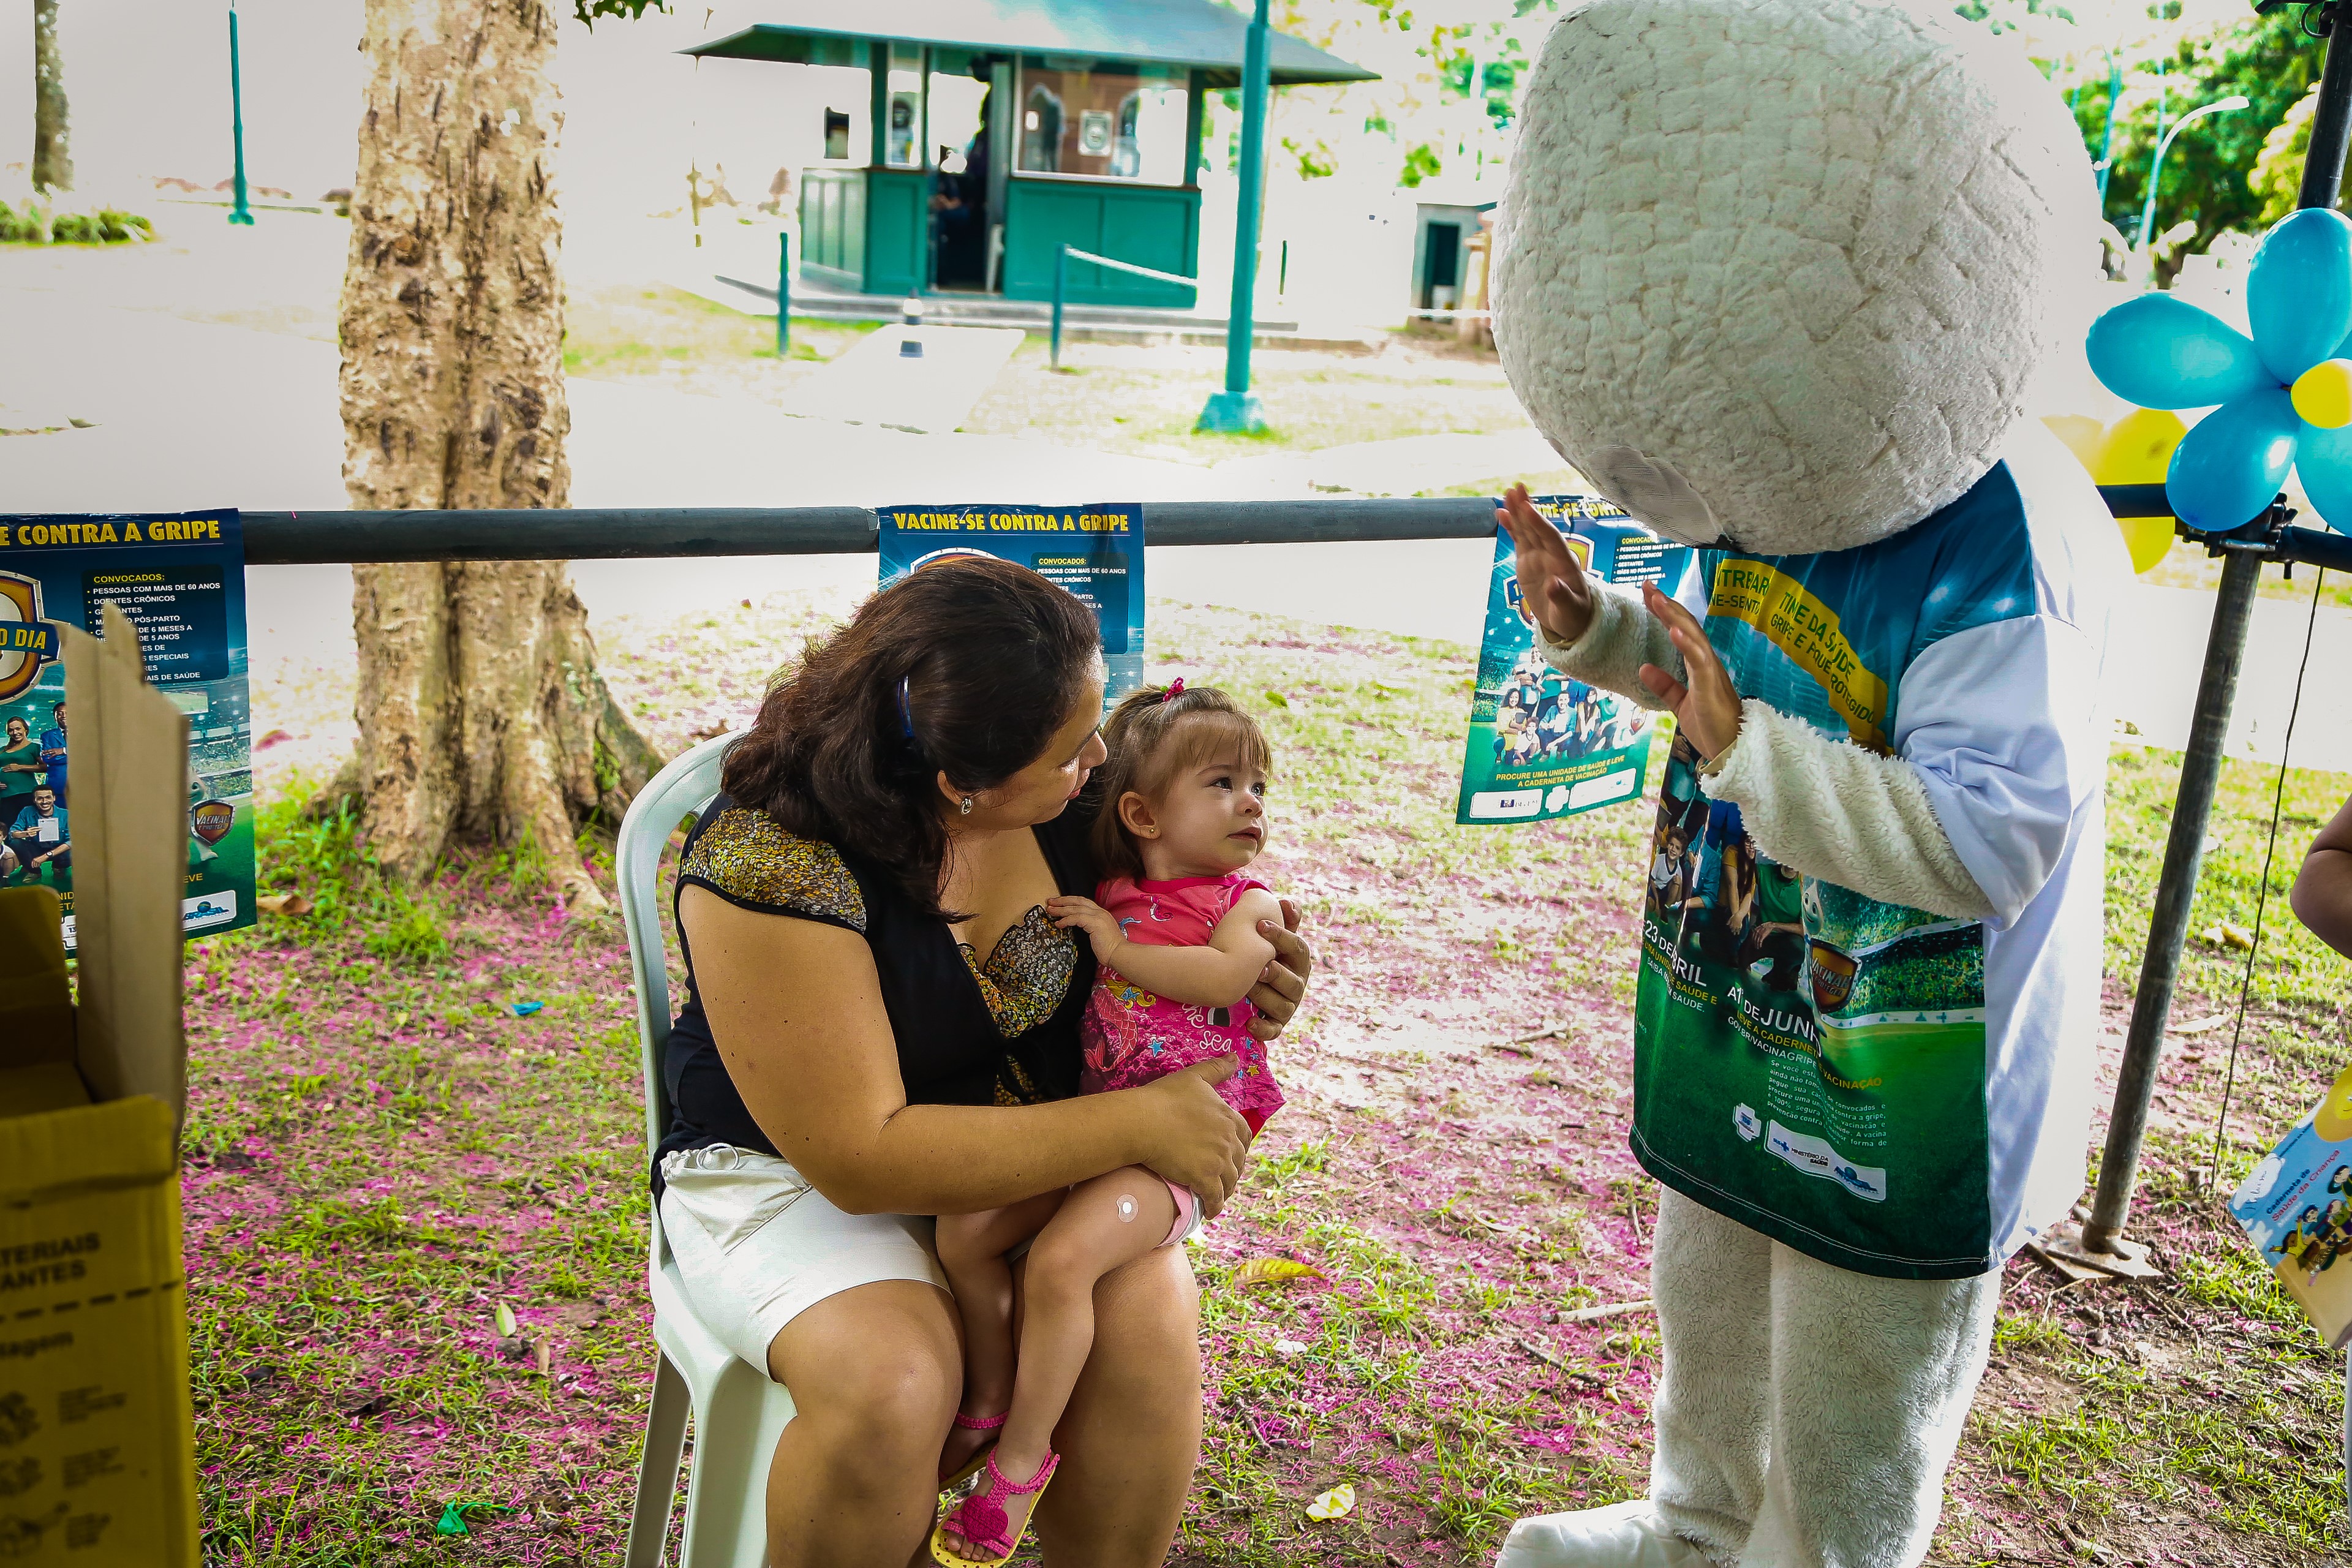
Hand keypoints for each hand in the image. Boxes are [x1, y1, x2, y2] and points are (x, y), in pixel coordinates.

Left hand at [1045, 895, 1122, 958]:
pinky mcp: (1095, 922)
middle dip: (1062, 900)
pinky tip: (1059, 924)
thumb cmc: (1110, 949)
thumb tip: (1076, 927)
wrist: (1119, 954)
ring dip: (1061, 909)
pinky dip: (1065, 920)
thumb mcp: (1099, 934)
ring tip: (1050, 910)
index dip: (1070, 901)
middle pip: (1078, 901)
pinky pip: (1076, 918)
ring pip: (1075, 908)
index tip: (1059, 903)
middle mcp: (1100, 912)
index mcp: (1102, 914)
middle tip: (1050, 901)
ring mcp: (1098, 916)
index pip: (1083, 903)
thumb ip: (1090, 927)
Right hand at [1135, 1057, 1251, 1216]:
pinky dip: (1214, 1206)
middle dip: (1233, 1170)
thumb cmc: (1165, 1098)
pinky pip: (1215, 1198)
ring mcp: (1218, 1161)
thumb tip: (1235, 1057)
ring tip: (1218, 1196)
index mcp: (1228, 1117)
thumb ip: (1216, 1069)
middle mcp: (1228, 1140)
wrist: (1143, 1122)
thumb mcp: (1194, 1078)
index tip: (1233, 1153)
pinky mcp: (1204, 1179)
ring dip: (1226, 1190)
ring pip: (1229, 1181)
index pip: (1245, 1135)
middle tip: (1224, 1177)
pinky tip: (1210, 1211)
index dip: (1240, 1146)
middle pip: (1238, 1161)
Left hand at [1244, 898, 1312, 1041]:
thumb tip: (1286, 903)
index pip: (1298, 949)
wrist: (1250, 977)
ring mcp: (1287, 1006)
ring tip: (1247, 988)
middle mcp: (1297, 984)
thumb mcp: (1273, 934)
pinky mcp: (1275, 1024)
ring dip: (1265, 997)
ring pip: (1282, 1006)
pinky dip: (1263, 1029)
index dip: (1282, 937)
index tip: (1260, 925)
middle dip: (1276, 973)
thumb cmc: (1263, 950)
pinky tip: (1249, 1024)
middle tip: (1259, 966)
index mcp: (1298, 960)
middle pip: (1293, 981)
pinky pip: (1273, 1031)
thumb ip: (1282, 918)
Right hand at [1495, 483, 1597, 644]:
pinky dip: (1511, 526)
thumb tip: (1552, 585)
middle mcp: (1551, 555)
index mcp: (1564, 563)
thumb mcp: (1570, 611)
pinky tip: (1502, 513)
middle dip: (1527, 509)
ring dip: (1518, 511)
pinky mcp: (1528, 561)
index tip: (1528, 508)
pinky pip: (1519, 540)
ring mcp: (1539, 556)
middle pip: (1537, 528)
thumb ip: (1562, 597)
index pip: (1551, 539)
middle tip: (1516, 488)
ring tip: (1507, 493)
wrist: (1570, 619)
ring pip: (1527, 530)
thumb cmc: (1574, 615)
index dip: (1539, 524)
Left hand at [1636, 580, 1742, 759]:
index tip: (1647, 593)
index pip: (1681, 630)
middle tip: (1648, 585)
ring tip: (1657, 599)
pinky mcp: (1711, 686)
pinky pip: (1699, 661)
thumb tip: (1643, 667)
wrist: (1732, 751)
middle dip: (1667, 604)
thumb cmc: (1711, 727)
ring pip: (1693, 637)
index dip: (1665, 611)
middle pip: (1686, 626)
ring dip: (1674, 617)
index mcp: (1699, 665)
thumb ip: (1665, 685)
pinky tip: (1673, 630)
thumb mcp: (1681, 704)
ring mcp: (1711, 672)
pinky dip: (1686, 644)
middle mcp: (1707, 662)